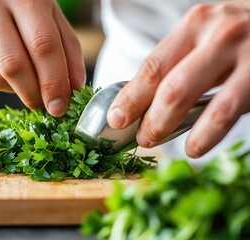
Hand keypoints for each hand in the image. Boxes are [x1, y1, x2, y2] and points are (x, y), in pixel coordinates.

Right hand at [0, 0, 84, 116]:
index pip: (42, 46)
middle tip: (44, 104)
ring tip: (25, 80)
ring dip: (14, 90)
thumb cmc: (32, 10)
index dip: (53, 82)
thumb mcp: (58, 23)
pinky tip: (5, 68)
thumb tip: (72, 92)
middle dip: (32, 94)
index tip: (59, 107)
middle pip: (12, 65)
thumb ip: (70, 56)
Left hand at [107, 1, 249, 157]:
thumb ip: (179, 61)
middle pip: (169, 87)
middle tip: (140, 137)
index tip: (115, 119)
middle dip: (148, 119)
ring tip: (156, 142)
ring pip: (195, 101)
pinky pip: (225, 113)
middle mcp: (217, 35)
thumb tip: (140, 98)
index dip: (131, 97)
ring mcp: (242, 55)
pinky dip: (205, 135)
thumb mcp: (207, 36)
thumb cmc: (240, 36)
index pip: (153, 66)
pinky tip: (193, 148)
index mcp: (195, 25)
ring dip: (168, 127)